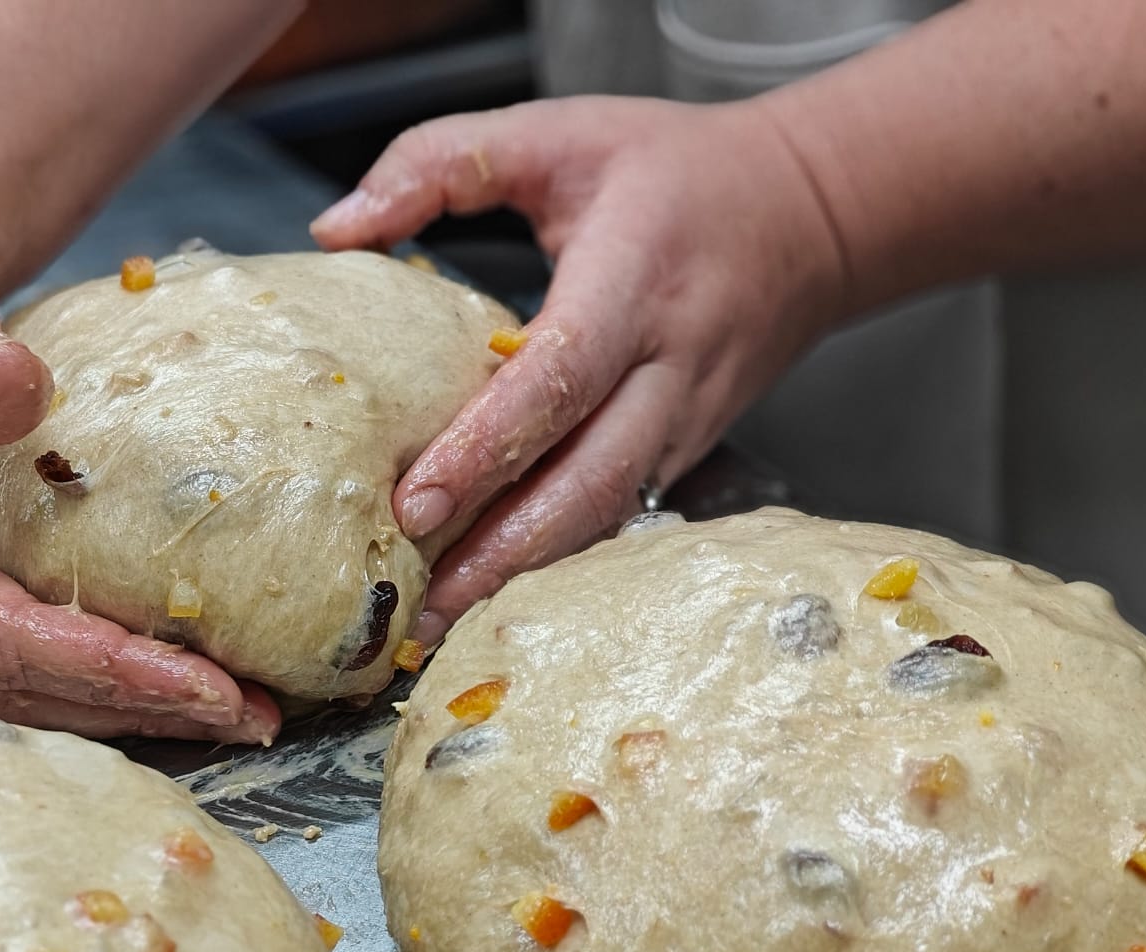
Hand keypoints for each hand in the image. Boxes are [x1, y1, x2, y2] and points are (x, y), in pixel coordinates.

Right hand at [0, 202, 280, 743]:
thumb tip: (16, 389)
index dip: (82, 660)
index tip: (187, 674)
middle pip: (0, 680)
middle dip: (125, 703)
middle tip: (244, 710)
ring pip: (10, 690)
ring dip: (122, 708)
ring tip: (234, 710)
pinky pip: (13, 665)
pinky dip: (96, 682)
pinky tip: (179, 681)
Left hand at [311, 95, 851, 645]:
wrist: (811, 212)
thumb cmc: (672, 171)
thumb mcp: (559, 133)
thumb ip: (441, 162)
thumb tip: (335, 231)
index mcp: (635, 278)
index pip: (560, 377)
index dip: (486, 448)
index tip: (416, 505)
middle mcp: (670, 365)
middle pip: (588, 482)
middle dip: (501, 553)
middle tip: (417, 607)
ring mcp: (686, 421)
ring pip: (605, 515)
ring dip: (523, 575)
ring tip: (437, 623)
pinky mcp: (687, 452)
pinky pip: (617, 514)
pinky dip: (555, 559)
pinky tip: (492, 592)